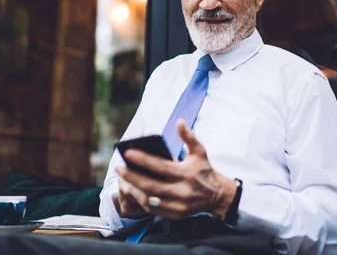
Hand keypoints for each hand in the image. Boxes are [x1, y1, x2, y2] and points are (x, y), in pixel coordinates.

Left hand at [115, 120, 236, 219]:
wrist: (217, 196)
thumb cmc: (204, 170)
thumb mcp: (200, 152)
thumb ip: (189, 137)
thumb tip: (179, 122)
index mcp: (186, 174)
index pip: (160, 166)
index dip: (143, 160)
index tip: (128, 153)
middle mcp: (182, 191)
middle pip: (151, 185)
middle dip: (132, 176)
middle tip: (119, 167)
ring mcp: (178, 205)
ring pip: (149, 200)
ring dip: (133, 190)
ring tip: (122, 180)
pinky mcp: (175, 215)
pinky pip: (153, 210)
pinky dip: (140, 201)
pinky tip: (133, 191)